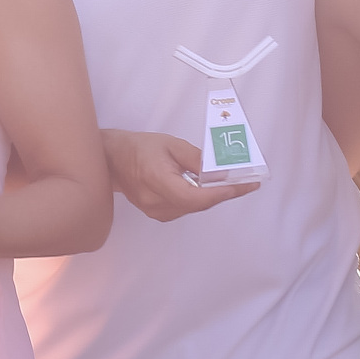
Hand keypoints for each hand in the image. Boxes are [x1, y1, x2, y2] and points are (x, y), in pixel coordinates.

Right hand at [103, 128, 256, 222]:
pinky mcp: (158, 214)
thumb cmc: (140, 147)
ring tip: (229, 182)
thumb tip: (221, 171)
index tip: (245, 185)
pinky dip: (200, 198)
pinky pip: (186, 208)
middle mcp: (156, 202)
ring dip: (212, 195)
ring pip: (194, 207)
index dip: (222, 192)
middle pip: (199, 203)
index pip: (196, 196)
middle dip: (224, 192)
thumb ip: (197, 159)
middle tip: (246, 181)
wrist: (113, 160)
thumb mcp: (171, 145)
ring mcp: (156, 211)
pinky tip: (206, 187)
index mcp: (157, 180)